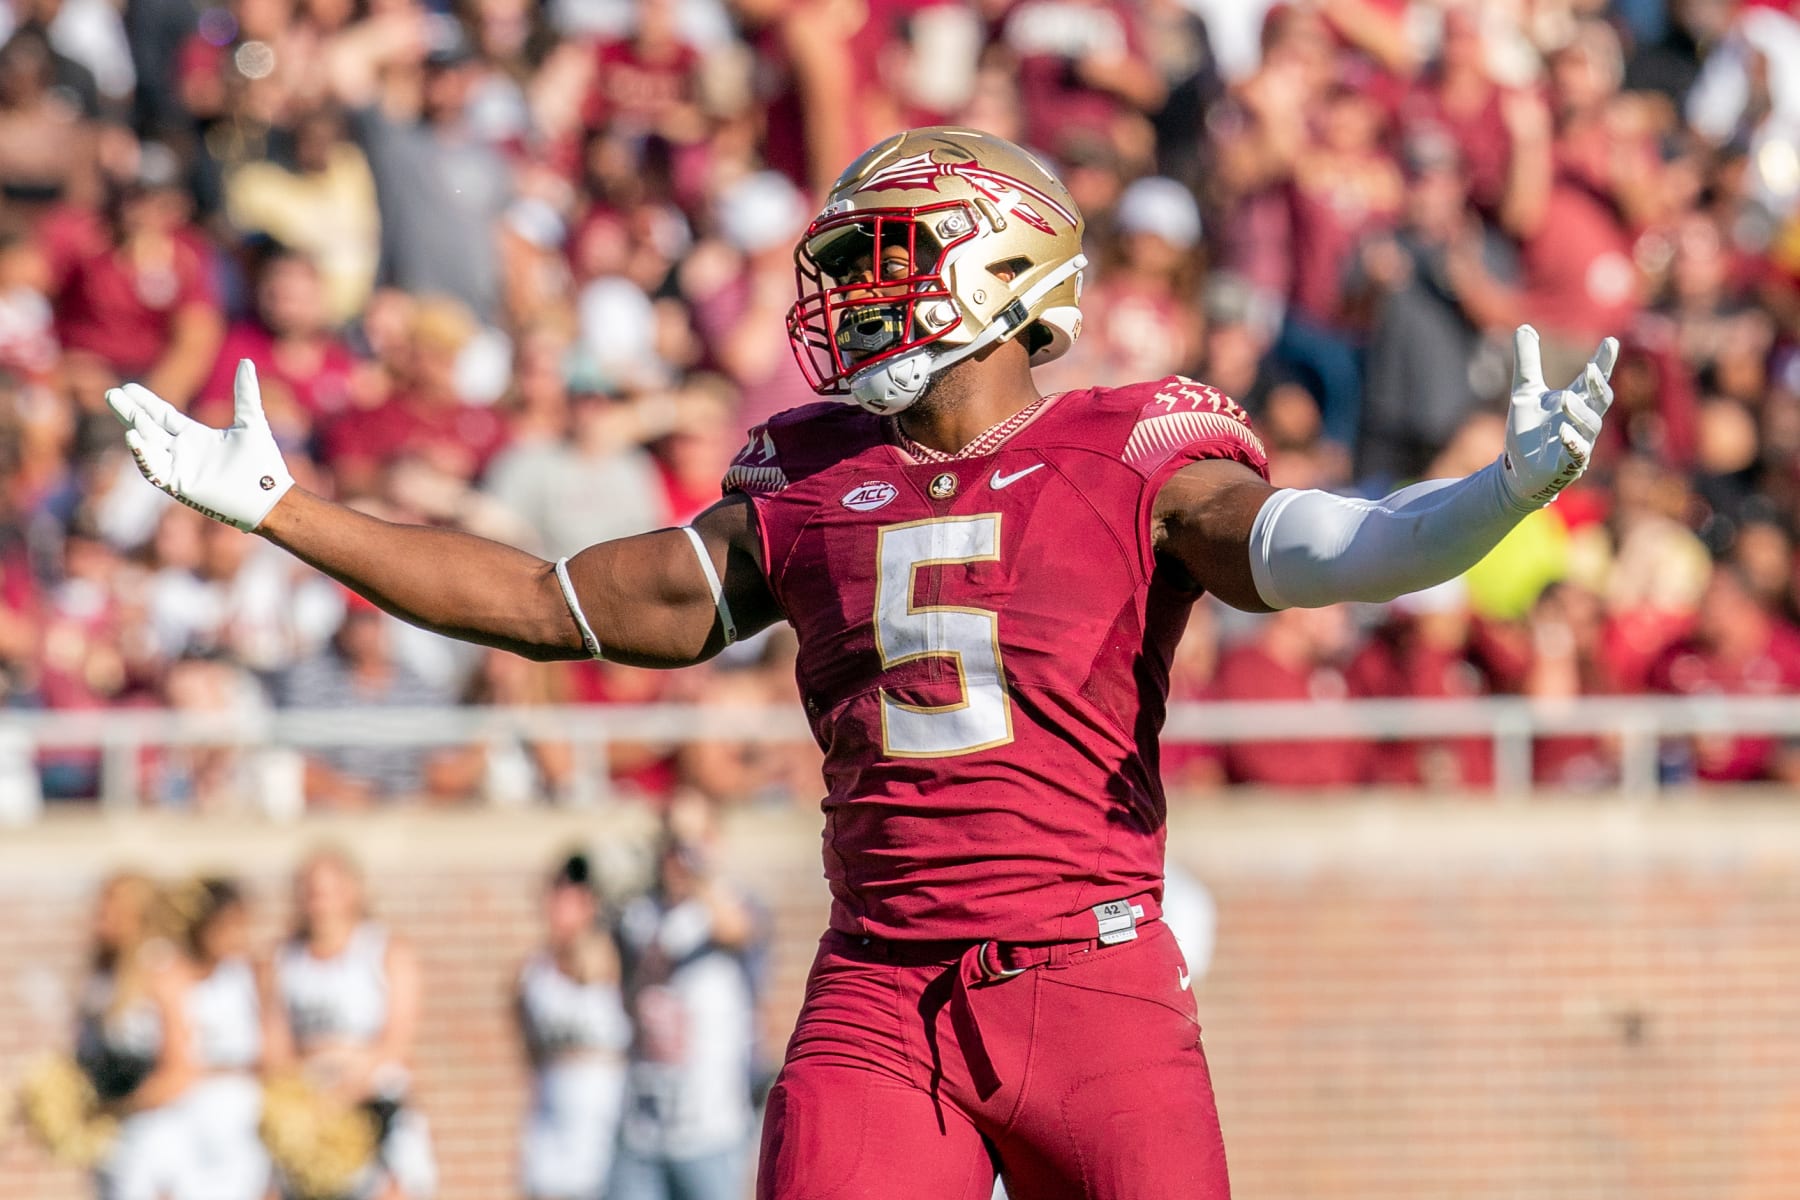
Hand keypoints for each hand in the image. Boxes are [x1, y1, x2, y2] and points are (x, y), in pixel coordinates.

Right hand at [105, 360, 294, 531]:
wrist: (270, 495)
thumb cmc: (263, 463)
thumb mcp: (251, 421)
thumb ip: (245, 392)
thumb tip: (245, 361)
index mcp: (195, 436)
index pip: (163, 415)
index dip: (145, 402)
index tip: (128, 387)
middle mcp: (183, 451)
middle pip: (149, 428)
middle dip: (130, 412)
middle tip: (111, 394)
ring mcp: (179, 468)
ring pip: (149, 446)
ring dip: (135, 430)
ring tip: (123, 412)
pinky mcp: (180, 485)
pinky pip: (155, 470)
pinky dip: (144, 455)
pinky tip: (134, 437)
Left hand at [1499, 325, 1617, 510]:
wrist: (1516, 469)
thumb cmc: (1528, 431)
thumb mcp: (1524, 391)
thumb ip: (1528, 361)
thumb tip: (1525, 326)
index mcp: (1575, 401)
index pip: (1594, 380)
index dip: (1603, 362)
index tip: (1610, 342)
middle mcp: (1582, 421)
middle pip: (1600, 400)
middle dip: (1597, 385)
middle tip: (1590, 368)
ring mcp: (1579, 443)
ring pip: (1590, 426)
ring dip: (1580, 412)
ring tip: (1565, 399)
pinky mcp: (1568, 464)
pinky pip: (1577, 453)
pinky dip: (1572, 442)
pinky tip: (1562, 431)